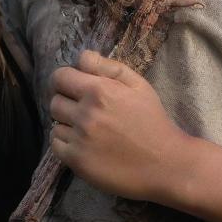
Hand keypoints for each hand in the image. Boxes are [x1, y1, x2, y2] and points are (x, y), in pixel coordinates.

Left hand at [48, 49, 194, 202]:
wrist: (166, 164)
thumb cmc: (153, 121)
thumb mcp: (138, 85)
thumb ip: (108, 67)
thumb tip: (81, 57)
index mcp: (99, 90)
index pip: (59, 77)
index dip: (64, 80)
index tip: (73, 88)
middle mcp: (86, 113)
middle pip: (54, 101)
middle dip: (66, 102)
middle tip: (84, 110)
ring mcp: (80, 138)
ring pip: (54, 123)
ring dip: (67, 124)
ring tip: (87, 129)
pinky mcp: (77, 161)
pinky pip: (55, 144)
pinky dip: (65, 143)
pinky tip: (83, 144)